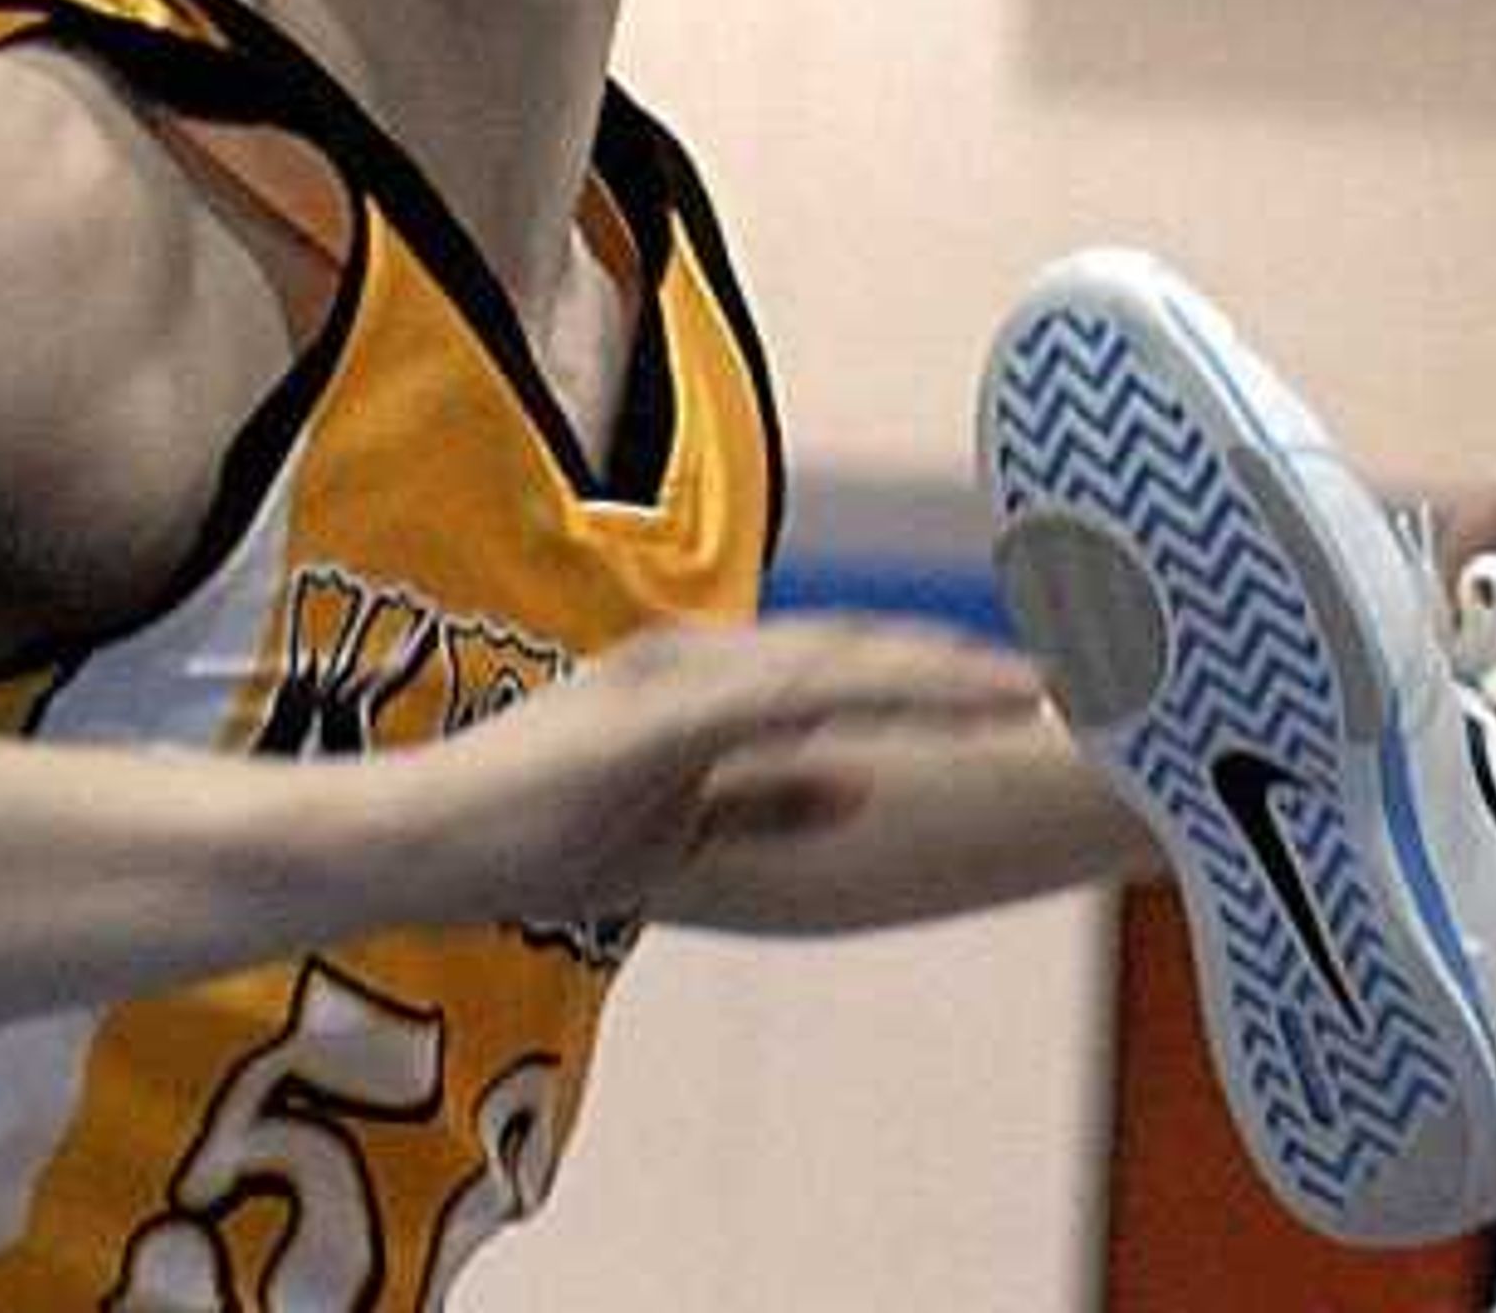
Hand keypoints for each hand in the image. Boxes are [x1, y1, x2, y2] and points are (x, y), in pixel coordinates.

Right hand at [398, 612, 1048, 935]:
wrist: (424, 844)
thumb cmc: (531, 834)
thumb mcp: (675, 825)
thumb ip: (766, 797)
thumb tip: (863, 782)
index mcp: (717, 680)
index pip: (858, 669)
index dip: (946, 675)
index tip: (1035, 687)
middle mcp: (711, 657)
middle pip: (868, 651)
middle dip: (968, 663)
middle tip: (1072, 668)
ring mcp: (686, 676)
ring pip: (842, 663)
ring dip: (939, 673)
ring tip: (1030, 688)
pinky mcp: (662, 712)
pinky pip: (783, 696)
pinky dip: (861, 692)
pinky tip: (926, 696)